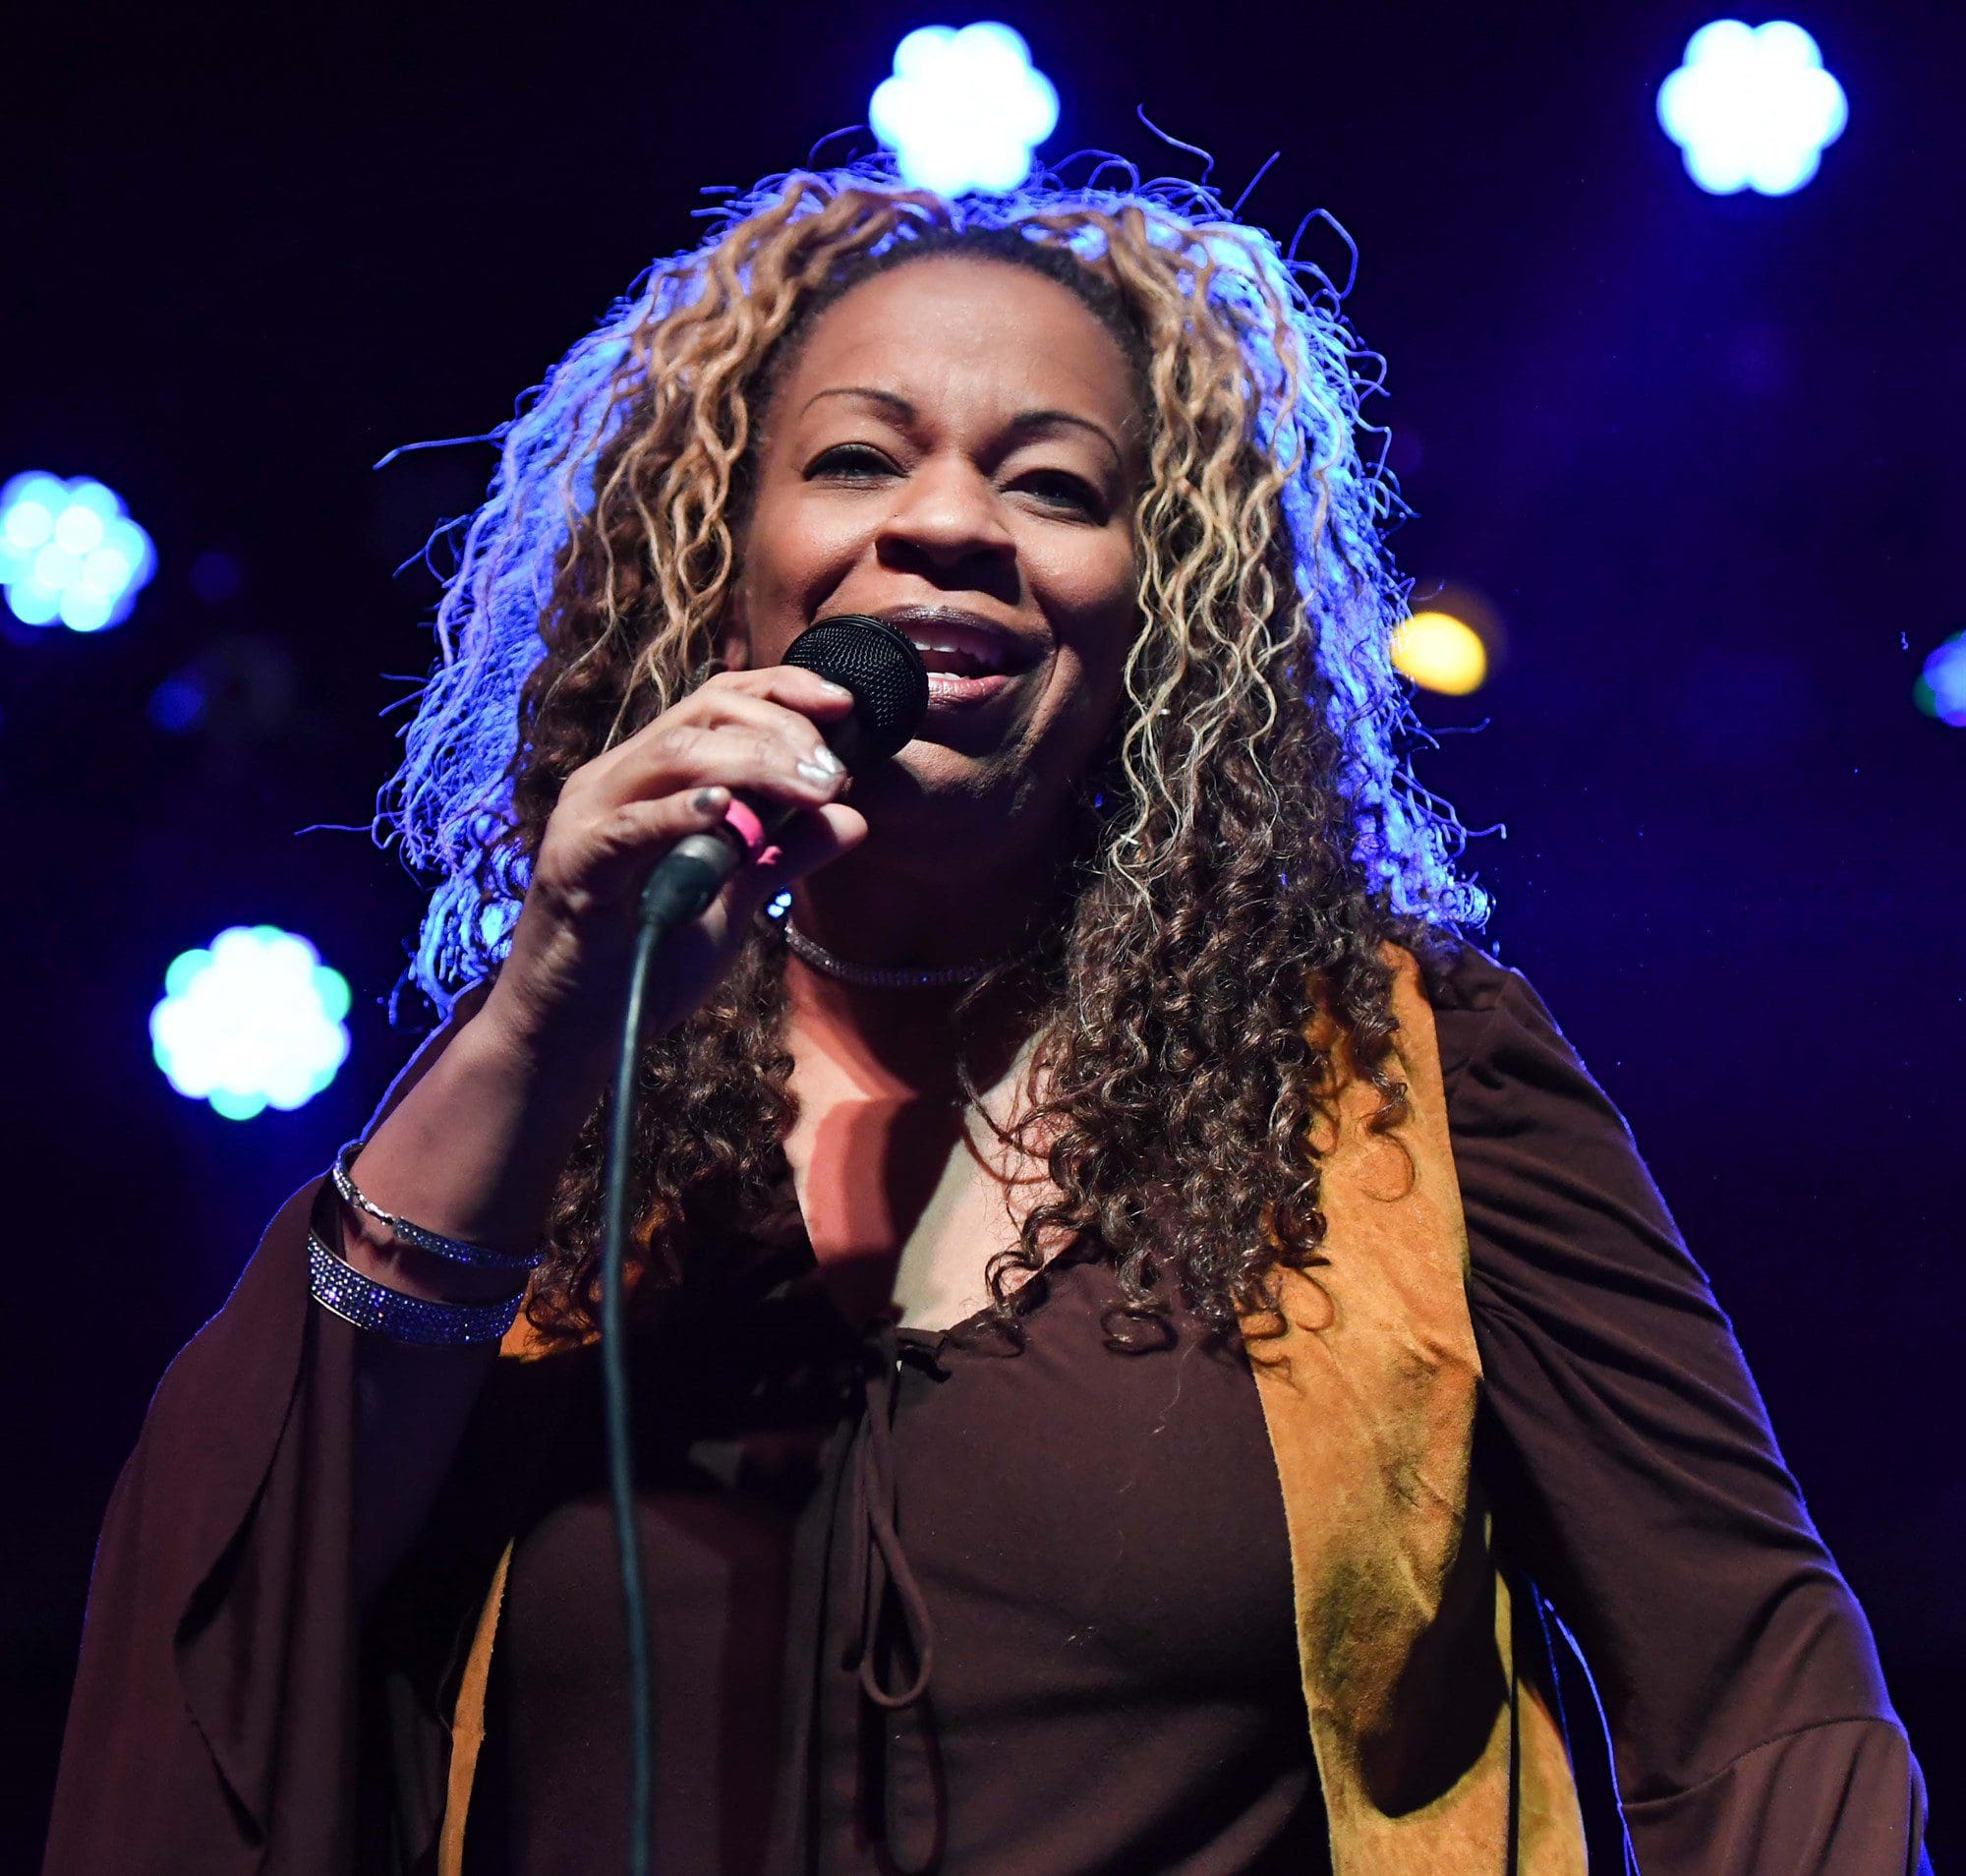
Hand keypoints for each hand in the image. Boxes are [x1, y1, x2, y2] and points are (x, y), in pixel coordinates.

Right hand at [476, 664, 867, 1086]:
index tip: (846, 707)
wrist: (572, 1036)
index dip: (783, 690)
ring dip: (755, 763)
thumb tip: (852, 817)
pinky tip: (727, 812)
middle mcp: (615, 780)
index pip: (717, 702)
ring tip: (812, 788)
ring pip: (675, 755)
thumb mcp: (732, 901)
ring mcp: (589, 818)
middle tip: (835, 774)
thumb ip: (783, 854)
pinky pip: (629, 825)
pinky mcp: (575, 866)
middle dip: (782, 731)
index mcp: (649, 778)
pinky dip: (681, 813)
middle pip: (703, 714)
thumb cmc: (645, 964)